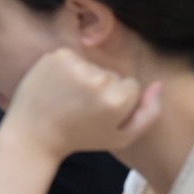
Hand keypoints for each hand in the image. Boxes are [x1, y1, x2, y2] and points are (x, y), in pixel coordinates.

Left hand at [2, 49, 163, 158]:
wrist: (34, 133)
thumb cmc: (80, 138)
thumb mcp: (121, 137)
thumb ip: (150, 113)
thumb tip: (160, 84)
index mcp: (117, 99)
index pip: (132, 86)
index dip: (117, 101)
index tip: (99, 114)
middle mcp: (98, 79)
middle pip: (112, 74)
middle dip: (101, 88)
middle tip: (81, 108)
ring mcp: (76, 65)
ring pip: (93, 66)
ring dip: (83, 78)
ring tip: (67, 98)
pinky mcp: (57, 56)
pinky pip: (73, 58)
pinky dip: (66, 69)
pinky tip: (56, 86)